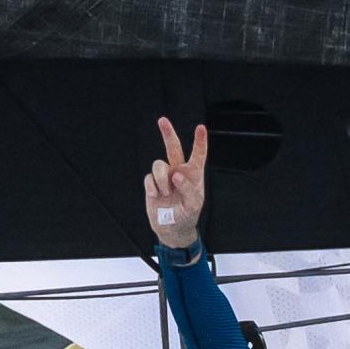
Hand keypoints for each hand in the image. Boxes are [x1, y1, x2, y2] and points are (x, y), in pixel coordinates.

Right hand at [144, 116, 207, 250]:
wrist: (171, 228)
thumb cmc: (187, 215)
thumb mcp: (193, 205)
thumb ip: (187, 188)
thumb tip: (175, 174)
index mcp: (193, 174)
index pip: (198, 155)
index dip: (200, 141)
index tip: (201, 128)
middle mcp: (178, 171)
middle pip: (173, 148)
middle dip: (167, 133)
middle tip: (162, 120)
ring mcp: (164, 176)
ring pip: (158, 165)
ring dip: (161, 180)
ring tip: (165, 193)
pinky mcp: (152, 183)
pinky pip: (149, 178)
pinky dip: (153, 188)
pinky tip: (157, 197)